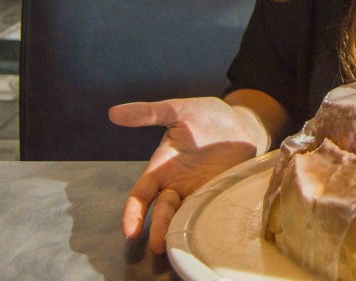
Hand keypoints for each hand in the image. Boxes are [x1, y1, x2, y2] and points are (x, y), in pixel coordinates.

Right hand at [108, 97, 263, 253]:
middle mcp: (177, 184)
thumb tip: (113, 112)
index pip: (140, 196)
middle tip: (158, 245)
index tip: (130, 230)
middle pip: (162, 212)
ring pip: (184, 216)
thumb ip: (149, 113)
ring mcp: (198, 192)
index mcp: (162, 167)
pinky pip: (209, 213)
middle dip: (159, 227)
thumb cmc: (206, 116)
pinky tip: (205, 233)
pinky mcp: (219, 195)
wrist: (242, 123)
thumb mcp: (178, 110)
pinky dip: (205, 222)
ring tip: (178, 245)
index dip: (133, 213)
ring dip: (179, 230)